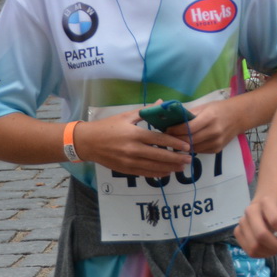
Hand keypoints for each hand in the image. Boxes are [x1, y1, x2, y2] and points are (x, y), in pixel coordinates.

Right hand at [76, 111, 191, 177]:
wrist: (87, 142)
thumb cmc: (108, 126)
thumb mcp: (126, 116)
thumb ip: (146, 111)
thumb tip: (162, 102)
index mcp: (134, 134)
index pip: (159, 139)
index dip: (174, 143)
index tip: (187, 146)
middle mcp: (133, 149)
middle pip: (159, 155)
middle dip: (176, 158)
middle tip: (189, 159)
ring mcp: (129, 161)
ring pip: (153, 167)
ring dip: (169, 168)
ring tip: (181, 167)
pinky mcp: (125, 170)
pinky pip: (144, 174)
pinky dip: (157, 174)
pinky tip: (166, 172)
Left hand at [165, 100, 241, 155]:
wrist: (239, 117)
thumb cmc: (219, 109)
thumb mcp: (204, 107)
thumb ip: (190, 115)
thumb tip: (172, 120)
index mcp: (209, 118)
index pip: (188, 128)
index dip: (175, 130)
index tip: (167, 129)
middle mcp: (213, 132)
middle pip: (189, 140)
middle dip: (176, 139)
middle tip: (167, 137)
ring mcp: (216, 142)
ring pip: (192, 148)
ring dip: (182, 146)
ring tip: (174, 141)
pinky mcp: (217, 150)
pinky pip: (199, 151)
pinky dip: (191, 147)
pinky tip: (186, 144)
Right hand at [236, 192, 276, 257]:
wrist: (266, 200)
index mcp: (266, 202)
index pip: (275, 221)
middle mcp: (250, 210)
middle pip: (261, 235)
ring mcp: (242, 222)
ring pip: (254, 246)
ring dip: (270, 253)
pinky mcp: (238, 232)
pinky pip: (249, 251)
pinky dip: (262, 255)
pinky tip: (270, 250)